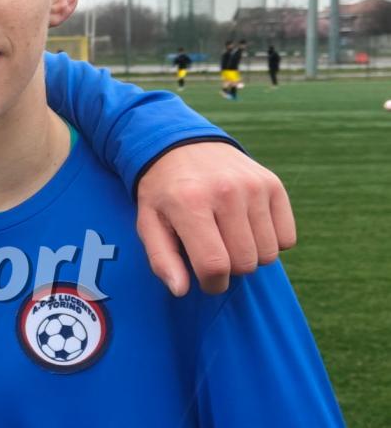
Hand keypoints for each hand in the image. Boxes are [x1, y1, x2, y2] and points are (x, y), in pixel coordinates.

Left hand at [135, 142, 295, 296]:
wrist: (182, 145)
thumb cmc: (164, 192)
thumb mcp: (149, 222)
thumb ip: (162, 259)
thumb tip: (181, 291)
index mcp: (190, 203)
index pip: (214, 264)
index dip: (212, 284)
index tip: (206, 279)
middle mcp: (226, 191)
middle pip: (244, 263)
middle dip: (230, 270)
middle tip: (215, 253)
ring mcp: (253, 186)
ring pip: (268, 254)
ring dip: (250, 256)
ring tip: (229, 238)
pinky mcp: (273, 184)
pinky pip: (287, 239)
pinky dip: (270, 242)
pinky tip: (248, 228)